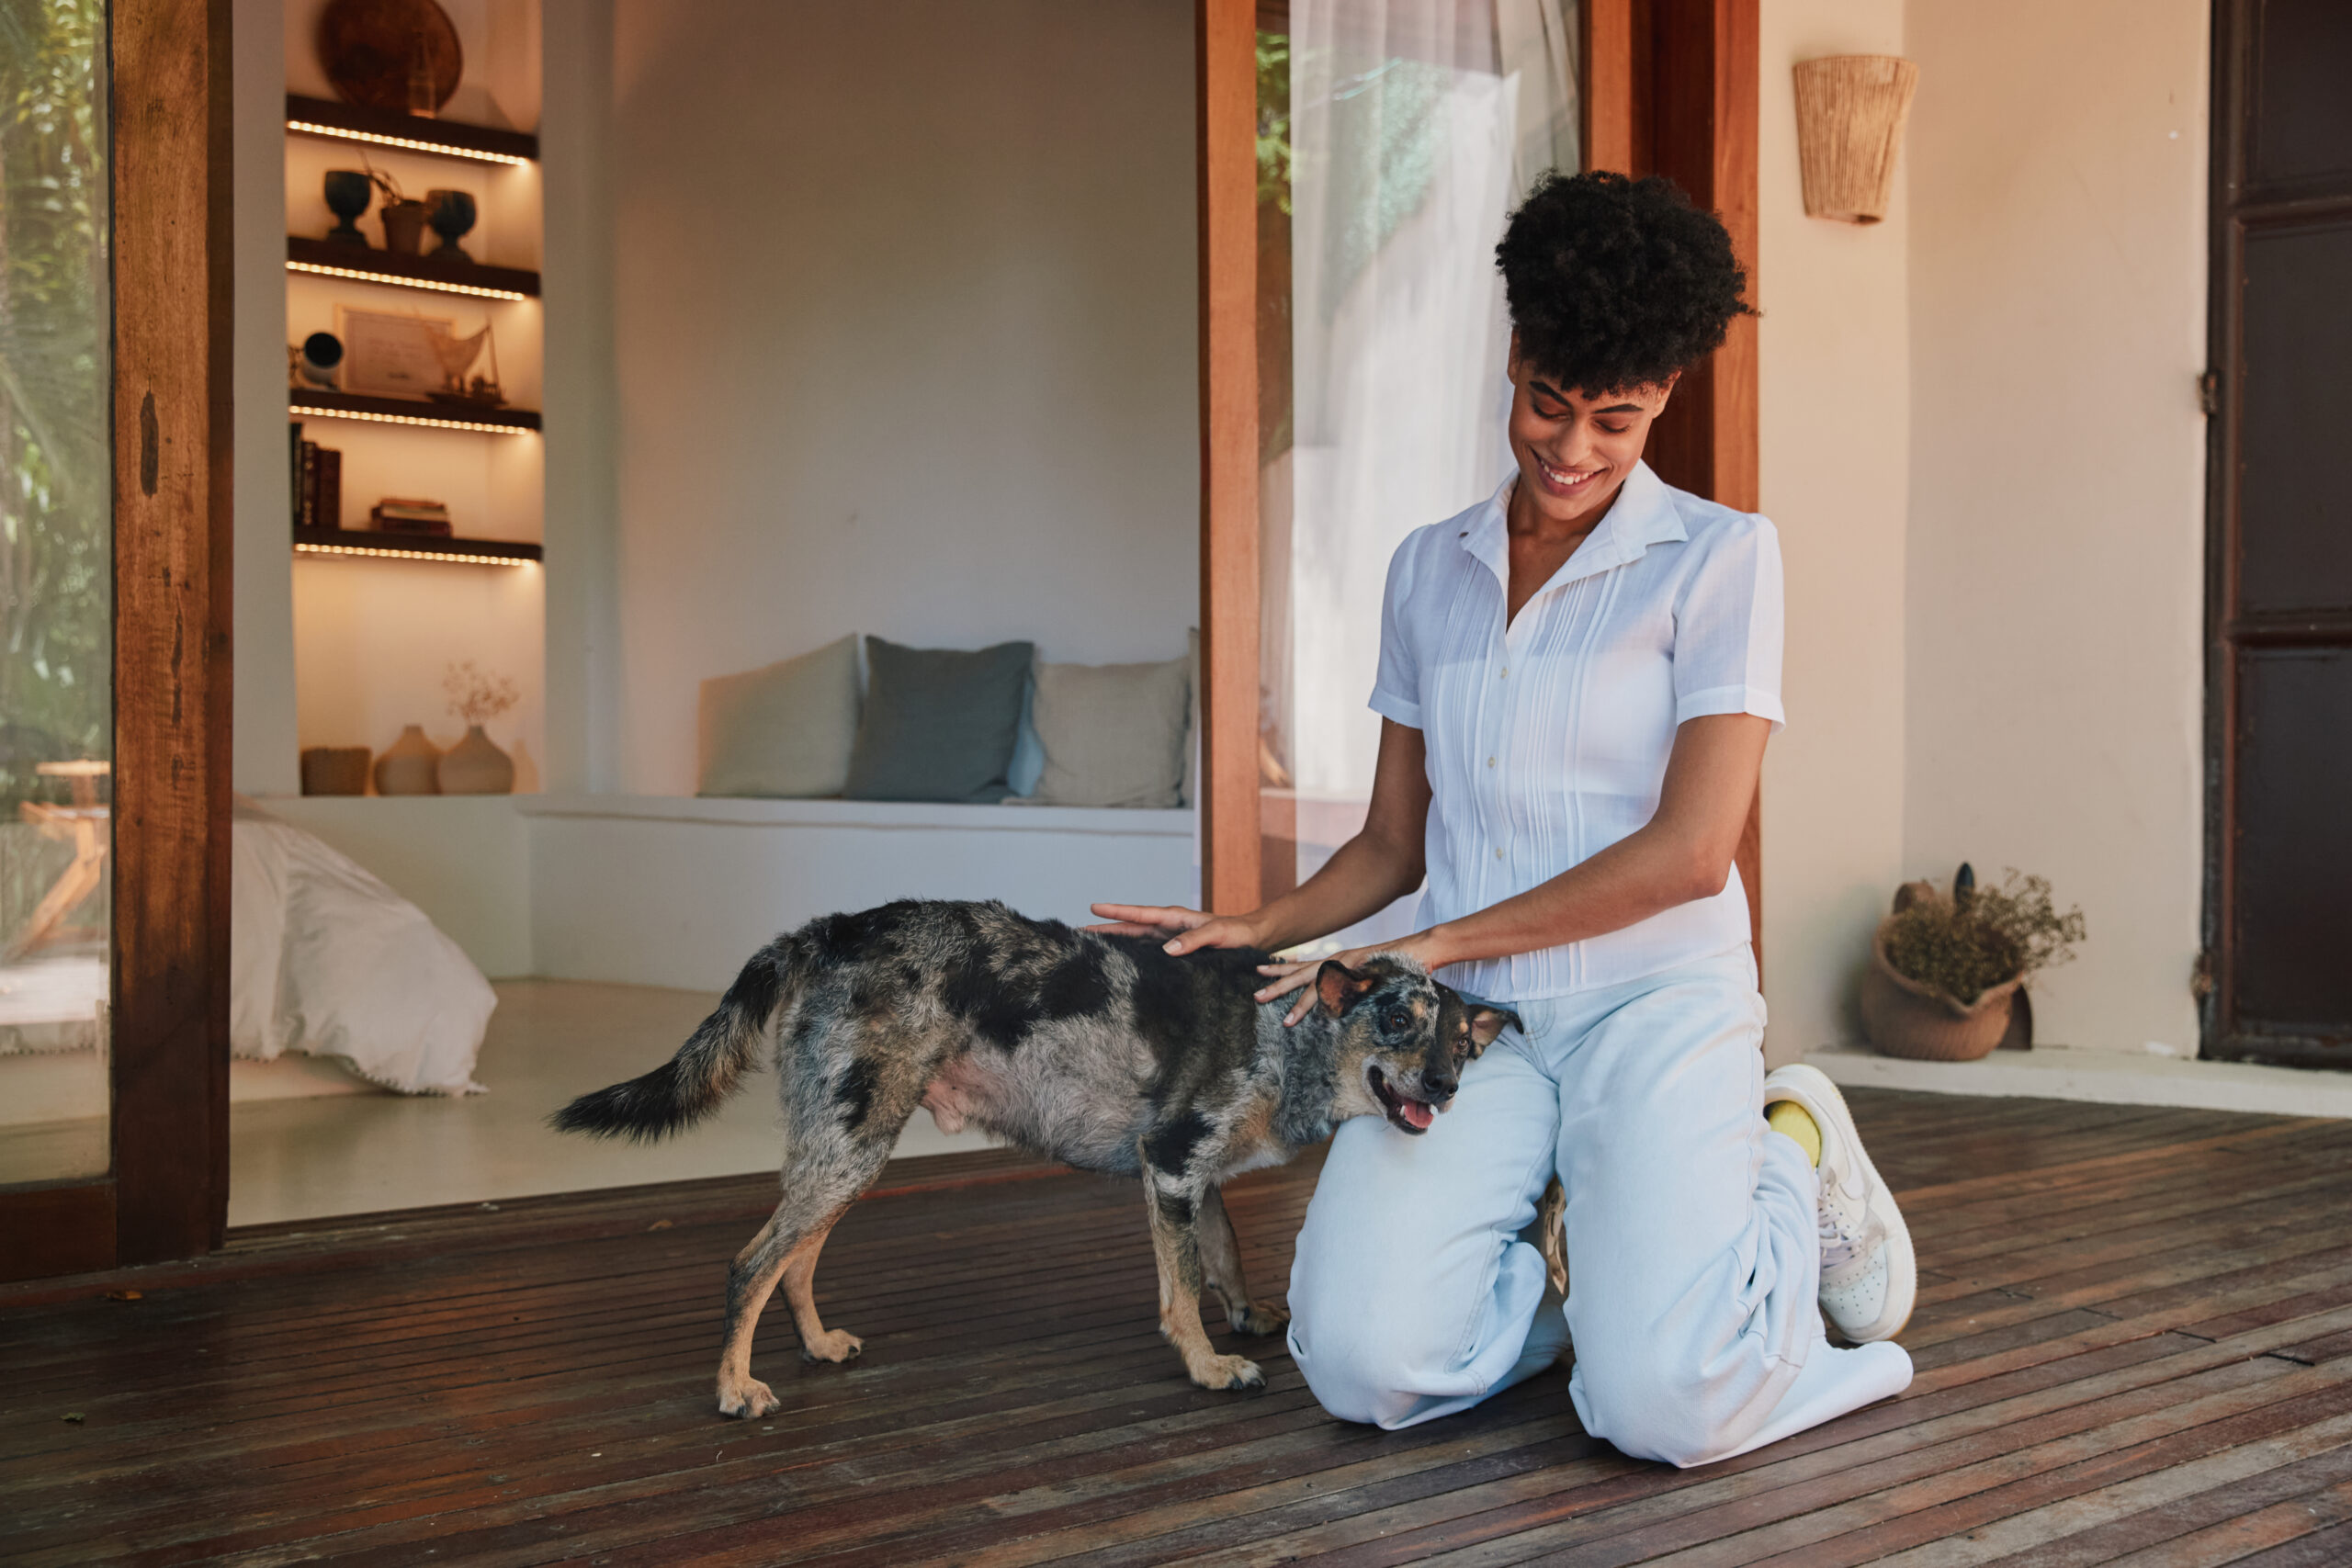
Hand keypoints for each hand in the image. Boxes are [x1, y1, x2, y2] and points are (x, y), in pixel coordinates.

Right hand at [1086, 904, 1262, 954]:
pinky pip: (1146, 950)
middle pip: (1130, 926)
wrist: (1250, 938)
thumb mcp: (1216, 935)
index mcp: (1174, 917)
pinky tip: (1118, 959)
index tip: (1093, 908)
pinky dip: (1130, 951)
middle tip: (1078, 930)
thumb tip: (1166, 950)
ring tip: (1091, 943)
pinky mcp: (1173, 951)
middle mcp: (1167, 926)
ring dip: (1114, 939)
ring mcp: (1168, 938)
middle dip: (1105, 927)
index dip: (1116, 911)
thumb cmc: (1235, 934)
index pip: (1140, 913)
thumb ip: (1193, 941)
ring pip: (1134, 937)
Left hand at [1254, 930, 1446, 1025]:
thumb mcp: (1368, 975)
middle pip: (1304, 974)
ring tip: (1286, 1020)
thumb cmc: (1397, 963)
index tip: (1260, 972)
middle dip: (1279, 985)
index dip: (1282, 968)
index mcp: (1339, 962)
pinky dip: (1334, 1001)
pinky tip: (1321, 1013)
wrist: (1425, 948)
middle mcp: (1342, 960)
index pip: (1304, 966)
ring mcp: (1354, 965)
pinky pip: (1347, 991)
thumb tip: (1338, 999)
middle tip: (1257, 996)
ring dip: (1302, 1004)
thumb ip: (1352, 983)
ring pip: (1321, 984)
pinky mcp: (1368, 973)